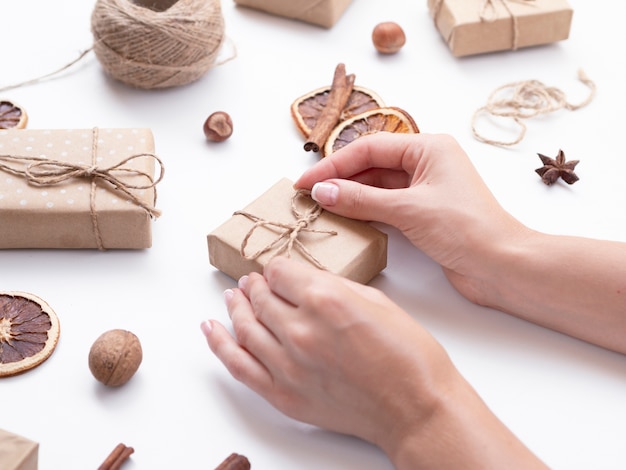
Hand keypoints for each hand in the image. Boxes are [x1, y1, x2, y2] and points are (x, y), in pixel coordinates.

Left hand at [202, 257, 545, 468]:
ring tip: (234, 296)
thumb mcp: (376, 300)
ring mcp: (288, 365)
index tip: (280, 271)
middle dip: (257, 284)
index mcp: (325, 299)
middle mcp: (301, 330)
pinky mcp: (283, 394)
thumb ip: (333, 285)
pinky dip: (219, 344)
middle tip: (255, 281)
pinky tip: (210, 327)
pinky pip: (238, 365)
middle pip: (261, 296)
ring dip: (237, 306)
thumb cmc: (408, 355)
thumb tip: (305, 280)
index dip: (278, 268)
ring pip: (245, 326)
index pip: (280, 272)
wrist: (415, 407)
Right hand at [295, 133, 526, 301]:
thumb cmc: (465, 229)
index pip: (369, 149)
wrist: (501, 266)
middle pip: (372, 165)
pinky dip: (365, 210)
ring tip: (319, 206)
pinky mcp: (424, 213)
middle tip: (307, 194)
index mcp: (428, 148)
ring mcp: (425, 189)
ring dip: (350, 195)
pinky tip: (345, 217)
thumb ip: (361, 199)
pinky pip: (386, 204)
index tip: (306, 182)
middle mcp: (426, 163)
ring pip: (377, 185)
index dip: (334, 165)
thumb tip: (322, 191)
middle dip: (340, 178)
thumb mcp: (407, 209)